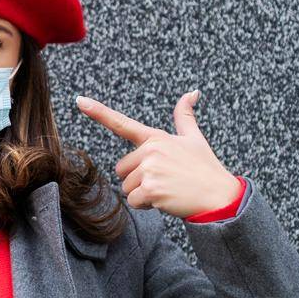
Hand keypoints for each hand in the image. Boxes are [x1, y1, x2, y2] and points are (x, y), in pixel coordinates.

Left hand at [75, 89, 239, 217]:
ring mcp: (150, 169)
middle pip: (122, 170)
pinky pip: (134, 201)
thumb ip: (185, 117)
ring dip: (142, 193)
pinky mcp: (151, 189)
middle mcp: (150, 150)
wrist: (219, 196)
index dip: (98, 112)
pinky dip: (146, 205)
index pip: (122, 123)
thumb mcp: (195, 139)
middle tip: (164, 180)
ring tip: (167, 189)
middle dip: (138, 179)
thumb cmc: (205, 169)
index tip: (79, 100)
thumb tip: (192, 92)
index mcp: (156, 138)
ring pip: (126, 187)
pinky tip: (165, 200)